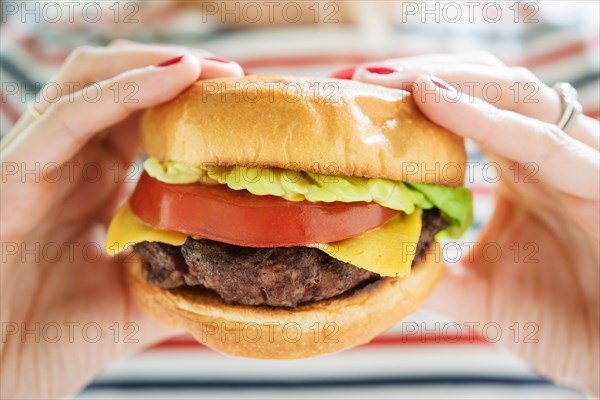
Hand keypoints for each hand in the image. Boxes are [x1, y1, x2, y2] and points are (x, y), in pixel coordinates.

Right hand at [0, 41, 242, 398]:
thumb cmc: (54, 341)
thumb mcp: (137, 300)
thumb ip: (181, 275)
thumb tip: (242, 261)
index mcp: (92, 187)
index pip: (142, 123)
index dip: (188, 106)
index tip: (240, 103)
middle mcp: (66, 165)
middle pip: (118, 88)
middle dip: (179, 74)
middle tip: (234, 76)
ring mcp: (38, 162)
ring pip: (91, 81)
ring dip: (154, 66)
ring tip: (212, 68)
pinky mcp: (14, 172)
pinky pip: (72, 115)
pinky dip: (125, 89)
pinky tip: (175, 75)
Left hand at [353, 52, 599, 394]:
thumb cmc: (564, 320)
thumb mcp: (480, 292)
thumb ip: (431, 273)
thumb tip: (369, 262)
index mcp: (522, 168)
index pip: (466, 109)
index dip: (412, 97)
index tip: (355, 99)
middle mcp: (549, 152)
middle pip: (485, 85)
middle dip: (422, 74)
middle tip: (361, 78)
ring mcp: (577, 159)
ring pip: (514, 94)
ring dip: (448, 79)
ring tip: (387, 78)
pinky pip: (542, 141)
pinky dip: (487, 117)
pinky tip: (434, 98)